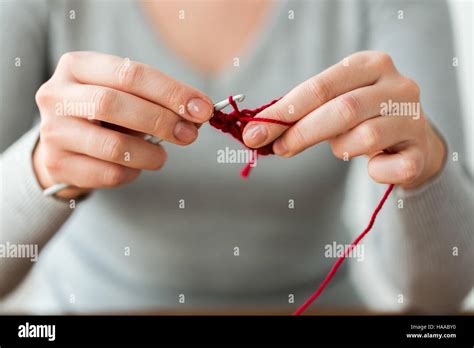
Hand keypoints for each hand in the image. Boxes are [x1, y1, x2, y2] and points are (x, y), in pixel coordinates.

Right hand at [34, 51, 212, 198]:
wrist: (65, 147)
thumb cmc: (104, 116)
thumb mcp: (126, 97)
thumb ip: (156, 100)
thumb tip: (198, 113)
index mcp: (77, 66)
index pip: (130, 73)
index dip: (171, 92)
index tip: (203, 109)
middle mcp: (56, 95)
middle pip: (114, 103)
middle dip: (161, 120)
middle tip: (190, 135)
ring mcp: (52, 132)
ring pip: (112, 145)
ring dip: (150, 153)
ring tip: (161, 156)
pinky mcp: (57, 165)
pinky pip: (108, 173)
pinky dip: (132, 173)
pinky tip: (135, 167)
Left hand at [243, 51, 445, 188]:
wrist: (412, 140)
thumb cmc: (362, 119)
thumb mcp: (334, 105)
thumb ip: (301, 114)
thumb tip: (257, 132)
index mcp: (370, 65)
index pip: (321, 86)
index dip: (285, 112)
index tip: (255, 133)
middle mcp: (397, 86)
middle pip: (343, 109)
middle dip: (302, 133)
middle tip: (277, 149)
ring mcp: (414, 118)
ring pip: (365, 137)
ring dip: (341, 149)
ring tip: (341, 149)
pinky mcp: (422, 151)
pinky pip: (389, 169)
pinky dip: (375, 172)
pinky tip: (375, 166)